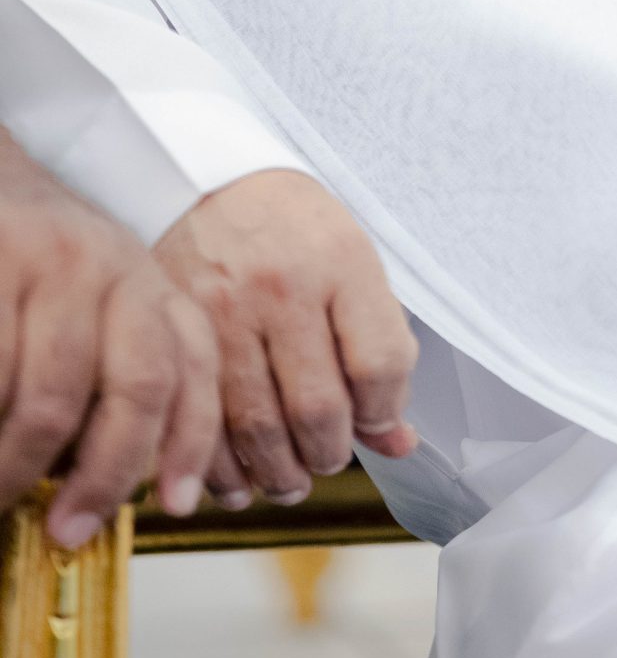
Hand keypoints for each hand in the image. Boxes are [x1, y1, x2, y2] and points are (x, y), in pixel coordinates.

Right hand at [0, 134, 219, 545]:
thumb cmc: (32, 269)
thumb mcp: (92, 305)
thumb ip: (111, 374)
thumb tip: (107, 485)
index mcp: (149, 285)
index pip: (192, 366)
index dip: (191, 442)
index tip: (177, 506)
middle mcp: (115, 270)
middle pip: (137, 390)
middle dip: (107, 476)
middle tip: (65, 531)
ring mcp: (53, 264)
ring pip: (52, 399)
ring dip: (19, 467)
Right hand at [153, 170, 416, 503]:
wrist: (205, 180)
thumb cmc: (292, 226)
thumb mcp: (352, 265)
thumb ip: (381, 349)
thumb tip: (397, 440)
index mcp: (342, 261)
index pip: (379, 364)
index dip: (386, 412)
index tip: (379, 421)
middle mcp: (284, 288)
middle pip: (318, 408)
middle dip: (330, 453)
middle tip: (329, 456)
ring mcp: (224, 312)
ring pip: (258, 428)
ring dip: (281, 473)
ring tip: (291, 477)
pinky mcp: (177, 333)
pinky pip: (202, 423)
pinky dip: (223, 468)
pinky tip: (240, 475)